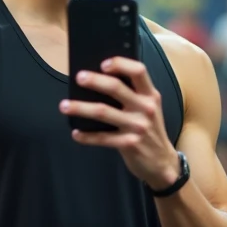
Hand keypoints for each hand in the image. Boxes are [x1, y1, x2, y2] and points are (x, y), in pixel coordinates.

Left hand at [60, 57, 178, 190]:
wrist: (162, 162)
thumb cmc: (150, 129)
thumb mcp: (149, 108)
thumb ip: (133, 94)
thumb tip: (100, 80)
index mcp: (150, 95)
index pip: (138, 71)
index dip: (120, 64)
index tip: (103, 63)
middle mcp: (145, 108)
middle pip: (116, 88)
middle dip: (94, 81)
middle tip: (78, 78)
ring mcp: (137, 127)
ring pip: (103, 112)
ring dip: (80, 108)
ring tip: (64, 106)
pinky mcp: (129, 144)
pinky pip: (102, 138)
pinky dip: (86, 136)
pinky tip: (76, 133)